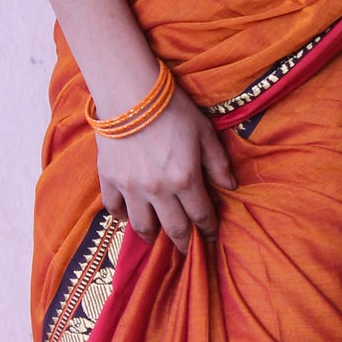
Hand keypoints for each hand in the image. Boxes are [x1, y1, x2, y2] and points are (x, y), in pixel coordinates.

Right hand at [95, 85, 236, 252]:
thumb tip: (231, 187)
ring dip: (152, 235)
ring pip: (142, 225)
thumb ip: (218, 163)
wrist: (130, 92)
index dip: (209, 230)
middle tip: (186, 249)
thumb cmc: (173, 109)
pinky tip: (128, 216)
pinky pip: (114, 208)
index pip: (201, 215)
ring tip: (157, 237)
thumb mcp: (204, 132)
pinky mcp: (109, 179)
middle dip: (183, 242)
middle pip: (173, 228)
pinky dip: (122, 216)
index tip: (211, 237)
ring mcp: (131, 187)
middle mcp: (159, 190)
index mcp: (185, 178)